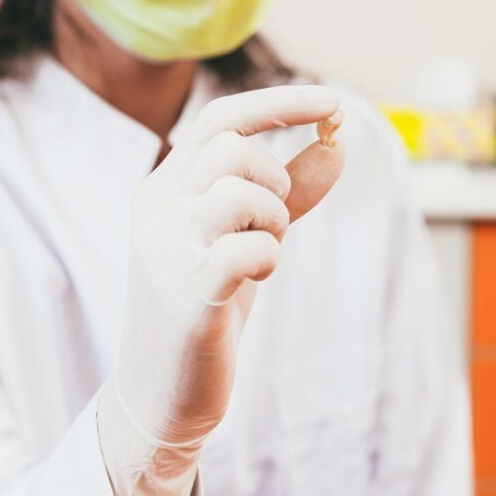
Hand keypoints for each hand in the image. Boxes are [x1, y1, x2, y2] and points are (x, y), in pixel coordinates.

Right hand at [99, 85, 346, 495]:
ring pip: (237, 190)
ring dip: (274, 219)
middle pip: (232, 147)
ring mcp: (165, 250)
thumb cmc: (208, 305)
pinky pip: (246, 248)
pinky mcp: (186, 295)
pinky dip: (268, 257)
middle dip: (275, 179)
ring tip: (265, 253)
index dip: (280, 103)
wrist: (162, 393)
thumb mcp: (247, 236)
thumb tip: (338, 143)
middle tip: (276, 224)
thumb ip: (291, 192)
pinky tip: (257, 279)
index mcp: (165, 187)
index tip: (334, 102)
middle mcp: (156, 208)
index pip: (220, 119)